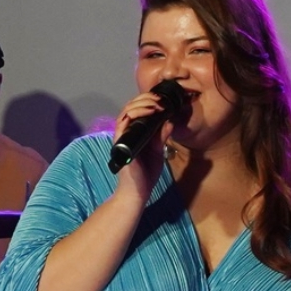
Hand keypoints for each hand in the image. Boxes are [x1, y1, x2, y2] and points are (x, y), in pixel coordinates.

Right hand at [108, 80, 181, 198]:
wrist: (138, 192)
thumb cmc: (146, 174)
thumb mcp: (158, 152)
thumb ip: (162, 137)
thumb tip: (169, 121)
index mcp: (134, 133)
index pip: (136, 110)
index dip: (147, 101)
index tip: (162, 101)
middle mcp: (126, 133)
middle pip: (130, 107)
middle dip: (145, 98)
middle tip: (159, 99)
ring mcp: (122, 137)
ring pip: (126, 111)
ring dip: (141, 104)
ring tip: (156, 104)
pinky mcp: (120, 143)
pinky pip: (123, 123)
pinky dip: (136, 114)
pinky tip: (149, 112)